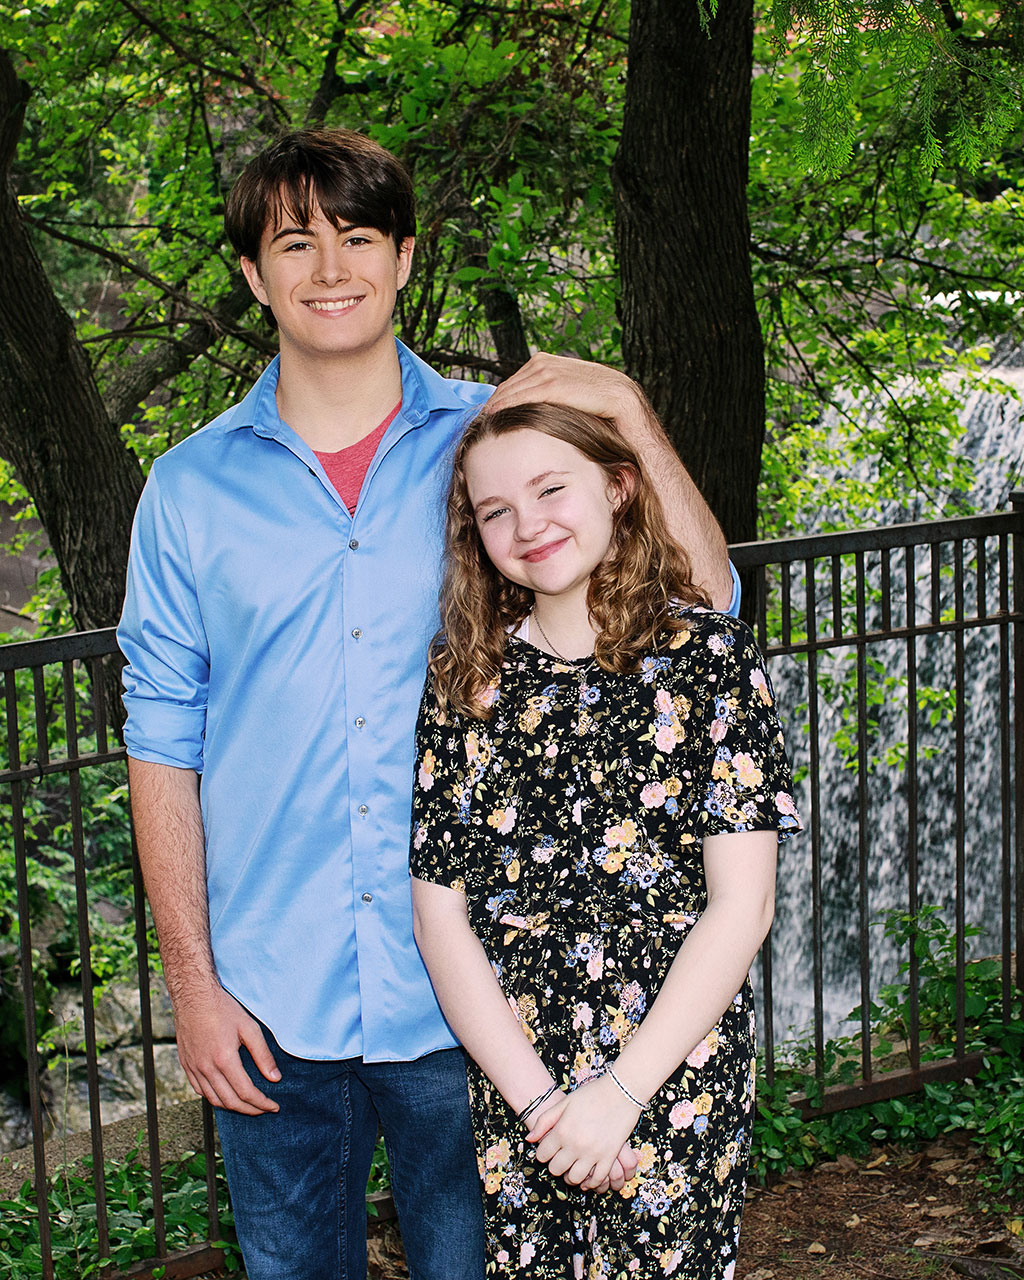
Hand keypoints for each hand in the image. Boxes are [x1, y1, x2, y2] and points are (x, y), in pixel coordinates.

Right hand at [173, 982, 280, 1114]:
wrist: (193, 997)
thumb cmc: (223, 1009)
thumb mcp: (249, 1027)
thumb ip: (263, 1055)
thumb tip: (275, 1078)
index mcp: (224, 1059)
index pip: (246, 1093)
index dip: (262, 1103)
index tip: (274, 1106)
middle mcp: (207, 1068)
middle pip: (230, 1102)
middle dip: (250, 1110)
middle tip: (264, 1109)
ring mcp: (194, 1069)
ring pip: (214, 1100)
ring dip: (233, 1107)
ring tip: (248, 1105)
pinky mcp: (187, 1066)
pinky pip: (200, 1091)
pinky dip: (215, 1098)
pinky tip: (226, 1095)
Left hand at [485, 353, 640, 421]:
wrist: (626, 403)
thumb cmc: (600, 409)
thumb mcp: (569, 399)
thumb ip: (549, 398)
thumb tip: (526, 412)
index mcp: (547, 361)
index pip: (514, 381)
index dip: (499, 398)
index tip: (486, 416)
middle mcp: (546, 362)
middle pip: (509, 385)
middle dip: (493, 403)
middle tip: (477, 422)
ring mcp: (551, 370)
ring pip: (513, 390)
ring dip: (496, 406)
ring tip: (482, 423)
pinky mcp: (556, 383)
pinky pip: (525, 395)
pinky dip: (507, 405)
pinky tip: (495, 416)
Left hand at [526, 1075, 640, 1190]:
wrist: (621, 1090)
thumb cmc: (591, 1094)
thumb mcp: (564, 1103)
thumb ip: (544, 1121)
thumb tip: (529, 1139)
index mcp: (562, 1130)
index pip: (543, 1155)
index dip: (543, 1153)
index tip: (549, 1150)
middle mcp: (575, 1144)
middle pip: (556, 1169)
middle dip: (555, 1165)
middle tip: (561, 1158)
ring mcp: (593, 1153)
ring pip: (575, 1178)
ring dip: (571, 1176)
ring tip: (573, 1167)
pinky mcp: (609, 1157)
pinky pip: (597, 1179)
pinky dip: (591, 1183)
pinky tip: (588, 1177)